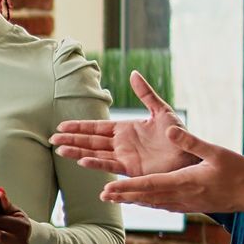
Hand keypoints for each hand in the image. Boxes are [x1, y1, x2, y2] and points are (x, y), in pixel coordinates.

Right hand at [50, 71, 198, 176]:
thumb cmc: (178, 133)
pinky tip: (82, 161)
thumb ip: (145, 93)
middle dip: (71, 140)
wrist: (190, 153)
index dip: (79, 127)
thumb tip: (133, 73)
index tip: (62, 126)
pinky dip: (96, 163)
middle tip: (52, 140)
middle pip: (90, 141)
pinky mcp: (131, 169)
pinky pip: (110, 165)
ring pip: (95, 153)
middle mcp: (120, 144)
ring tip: (60, 151)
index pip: (96, 127)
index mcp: (125, 129)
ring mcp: (124, 157)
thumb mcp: (161, 110)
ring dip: (78, 152)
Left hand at [100, 125, 243, 215]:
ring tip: (114, 198)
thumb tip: (169, 129)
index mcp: (184, 182)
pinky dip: (148, 202)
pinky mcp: (190, 206)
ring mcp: (185, 204)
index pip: (149, 185)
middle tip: (102, 196)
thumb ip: (191, 141)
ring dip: (132, 200)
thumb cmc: (238, 171)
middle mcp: (181, 197)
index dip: (127, 187)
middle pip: (145, 197)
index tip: (108, 188)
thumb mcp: (215, 151)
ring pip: (152, 203)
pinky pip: (163, 205)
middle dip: (123, 196)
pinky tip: (141, 201)